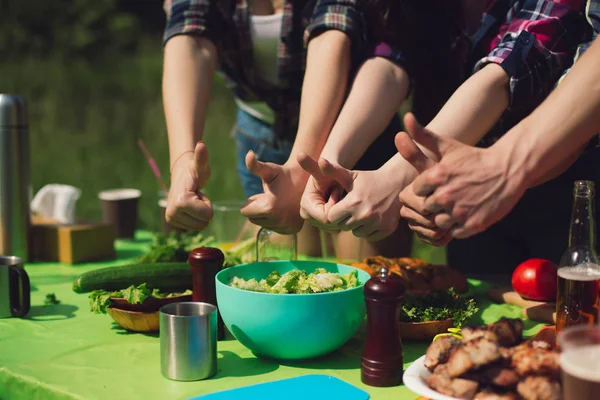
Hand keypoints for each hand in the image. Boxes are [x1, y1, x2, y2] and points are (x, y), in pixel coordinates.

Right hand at [166, 142, 212, 229]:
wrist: (181, 174)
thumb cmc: (194, 170)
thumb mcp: (201, 165)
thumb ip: (202, 157)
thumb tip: (201, 145)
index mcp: (181, 202)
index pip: (207, 215)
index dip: (207, 204)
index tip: (198, 193)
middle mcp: (171, 213)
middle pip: (203, 223)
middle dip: (204, 210)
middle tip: (196, 197)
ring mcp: (170, 218)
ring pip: (199, 227)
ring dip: (199, 214)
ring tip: (193, 200)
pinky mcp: (170, 222)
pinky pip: (193, 228)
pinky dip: (194, 218)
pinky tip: (189, 206)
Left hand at [240, 151, 306, 233]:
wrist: (306, 180)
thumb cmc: (283, 174)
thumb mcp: (269, 169)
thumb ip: (255, 165)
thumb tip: (249, 153)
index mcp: (269, 207)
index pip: (245, 212)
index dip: (251, 201)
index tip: (265, 193)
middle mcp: (279, 221)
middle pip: (253, 220)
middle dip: (258, 209)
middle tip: (272, 197)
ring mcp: (286, 227)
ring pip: (264, 225)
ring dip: (267, 215)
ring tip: (279, 202)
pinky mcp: (293, 230)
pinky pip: (275, 229)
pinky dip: (276, 220)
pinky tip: (285, 209)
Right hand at [297, 153, 343, 231]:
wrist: (331, 177)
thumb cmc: (328, 171)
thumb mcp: (323, 169)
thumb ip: (313, 165)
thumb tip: (299, 154)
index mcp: (305, 205)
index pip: (326, 217)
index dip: (335, 204)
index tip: (337, 190)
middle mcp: (306, 216)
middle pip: (329, 223)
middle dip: (338, 209)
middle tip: (339, 193)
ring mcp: (313, 222)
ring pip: (333, 226)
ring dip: (341, 212)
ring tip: (339, 198)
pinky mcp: (320, 225)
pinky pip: (336, 227)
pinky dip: (342, 217)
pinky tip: (340, 205)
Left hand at [300, 158, 404, 240]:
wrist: (397, 183)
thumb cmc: (369, 179)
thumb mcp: (350, 175)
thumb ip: (333, 171)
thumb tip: (320, 161)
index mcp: (353, 202)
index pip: (332, 217)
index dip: (335, 211)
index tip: (342, 204)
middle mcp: (365, 215)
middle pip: (343, 226)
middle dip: (345, 218)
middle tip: (353, 207)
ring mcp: (378, 223)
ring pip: (356, 233)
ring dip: (357, 225)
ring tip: (363, 211)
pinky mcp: (387, 229)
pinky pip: (369, 236)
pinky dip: (369, 230)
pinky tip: (373, 217)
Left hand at [397, 112, 526, 237]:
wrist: (508, 170)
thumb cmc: (474, 158)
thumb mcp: (448, 146)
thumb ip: (423, 135)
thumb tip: (406, 118)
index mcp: (437, 176)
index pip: (416, 191)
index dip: (427, 189)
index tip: (439, 184)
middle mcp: (446, 195)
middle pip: (427, 208)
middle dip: (436, 203)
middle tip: (451, 195)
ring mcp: (460, 212)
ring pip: (439, 223)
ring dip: (447, 216)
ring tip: (460, 203)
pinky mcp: (473, 225)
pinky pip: (455, 232)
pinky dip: (460, 226)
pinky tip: (469, 212)